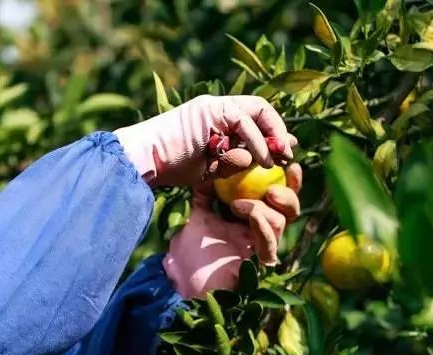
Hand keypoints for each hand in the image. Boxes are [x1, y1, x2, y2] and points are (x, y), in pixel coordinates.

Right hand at [114, 95, 295, 186]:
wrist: (144, 160)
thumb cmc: (168, 169)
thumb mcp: (209, 170)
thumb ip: (233, 163)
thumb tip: (260, 161)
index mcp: (216, 119)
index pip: (253, 119)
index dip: (272, 134)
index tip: (283, 154)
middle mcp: (217, 108)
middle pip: (260, 110)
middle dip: (278, 131)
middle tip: (288, 154)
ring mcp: (214, 105)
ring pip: (255, 112)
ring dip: (269, 138)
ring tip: (274, 161)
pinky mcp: (211, 109)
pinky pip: (243, 121)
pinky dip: (255, 141)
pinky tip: (259, 160)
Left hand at [163, 164, 302, 298]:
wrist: (180, 278)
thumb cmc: (189, 251)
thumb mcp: (197, 214)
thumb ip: (206, 193)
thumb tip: (210, 167)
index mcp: (253, 221)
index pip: (278, 198)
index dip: (288, 181)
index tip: (288, 163)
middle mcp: (261, 234)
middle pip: (290, 211)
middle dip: (288, 194)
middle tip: (271, 186)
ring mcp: (261, 249)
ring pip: (281, 223)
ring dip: (262, 208)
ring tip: (237, 204)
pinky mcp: (256, 264)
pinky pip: (269, 242)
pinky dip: (260, 223)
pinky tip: (244, 211)